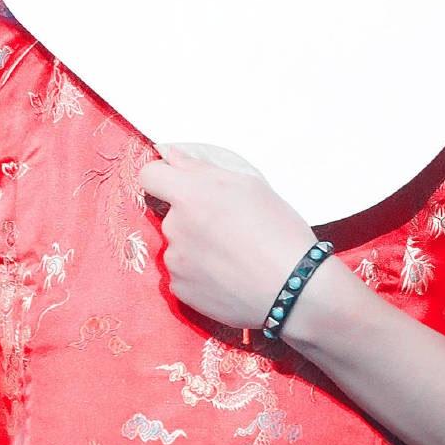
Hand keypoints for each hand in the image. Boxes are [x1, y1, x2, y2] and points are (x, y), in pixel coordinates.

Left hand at [136, 142, 317, 333]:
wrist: (294, 290)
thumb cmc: (279, 232)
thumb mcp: (249, 185)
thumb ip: (199, 168)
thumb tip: (168, 154)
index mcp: (190, 195)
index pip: (150, 175)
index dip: (164, 177)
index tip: (180, 185)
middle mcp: (175, 227)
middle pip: (171, 214)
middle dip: (192, 216)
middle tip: (230, 228)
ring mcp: (175, 261)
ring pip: (178, 245)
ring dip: (197, 247)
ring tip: (234, 256)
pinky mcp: (181, 290)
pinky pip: (183, 274)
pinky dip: (200, 274)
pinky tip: (229, 276)